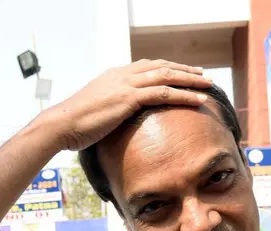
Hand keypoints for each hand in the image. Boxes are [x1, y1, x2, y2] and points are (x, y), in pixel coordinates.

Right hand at [51, 59, 212, 150]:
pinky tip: (198, 100)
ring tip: (208, 85)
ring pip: (167, 76)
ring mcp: (126, 84)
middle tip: (203, 75)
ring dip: (190, 80)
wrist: (62, 124)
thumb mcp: (95, 110)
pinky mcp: (129, 98)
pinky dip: (184, 95)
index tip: (183, 73)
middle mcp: (123, 75)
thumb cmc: (75, 124)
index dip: (168, 68)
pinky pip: (164, 93)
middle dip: (185, 70)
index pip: (148, 67)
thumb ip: (110, 108)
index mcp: (115, 75)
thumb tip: (117, 119)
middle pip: (162, 67)